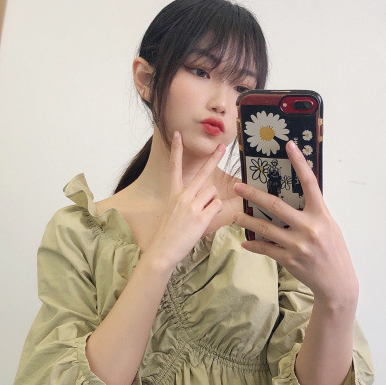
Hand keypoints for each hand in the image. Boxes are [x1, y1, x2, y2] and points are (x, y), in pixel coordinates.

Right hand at [146, 131, 223, 268]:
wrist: (163, 250)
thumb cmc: (168, 233)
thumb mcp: (172, 211)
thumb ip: (185, 200)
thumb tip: (206, 195)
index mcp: (173, 194)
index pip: (174, 167)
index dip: (176, 150)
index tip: (178, 134)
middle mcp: (182, 196)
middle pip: (203, 174)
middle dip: (214, 159)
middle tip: (222, 146)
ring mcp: (192, 206)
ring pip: (213, 193)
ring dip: (212, 202)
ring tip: (202, 215)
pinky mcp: (201, 217)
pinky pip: (216, 206)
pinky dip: (214, 212)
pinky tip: (205, 220)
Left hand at [233, 140, 357, 306]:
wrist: (337, 282)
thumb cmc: (334, 251)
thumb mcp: (330, 227)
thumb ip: (314, 212)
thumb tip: (297, 196)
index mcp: (321, 215)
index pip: (309, 183)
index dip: (300, 163)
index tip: (289, 146)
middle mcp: (309, 227)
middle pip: (276, 206)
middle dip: (254, 195)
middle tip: (238, 187)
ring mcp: (298, 245)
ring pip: (265, 229)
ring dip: (247, 221)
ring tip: (235, 216)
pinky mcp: (289, 259)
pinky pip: (266, 249)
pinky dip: (254, 245)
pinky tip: (245, 243)